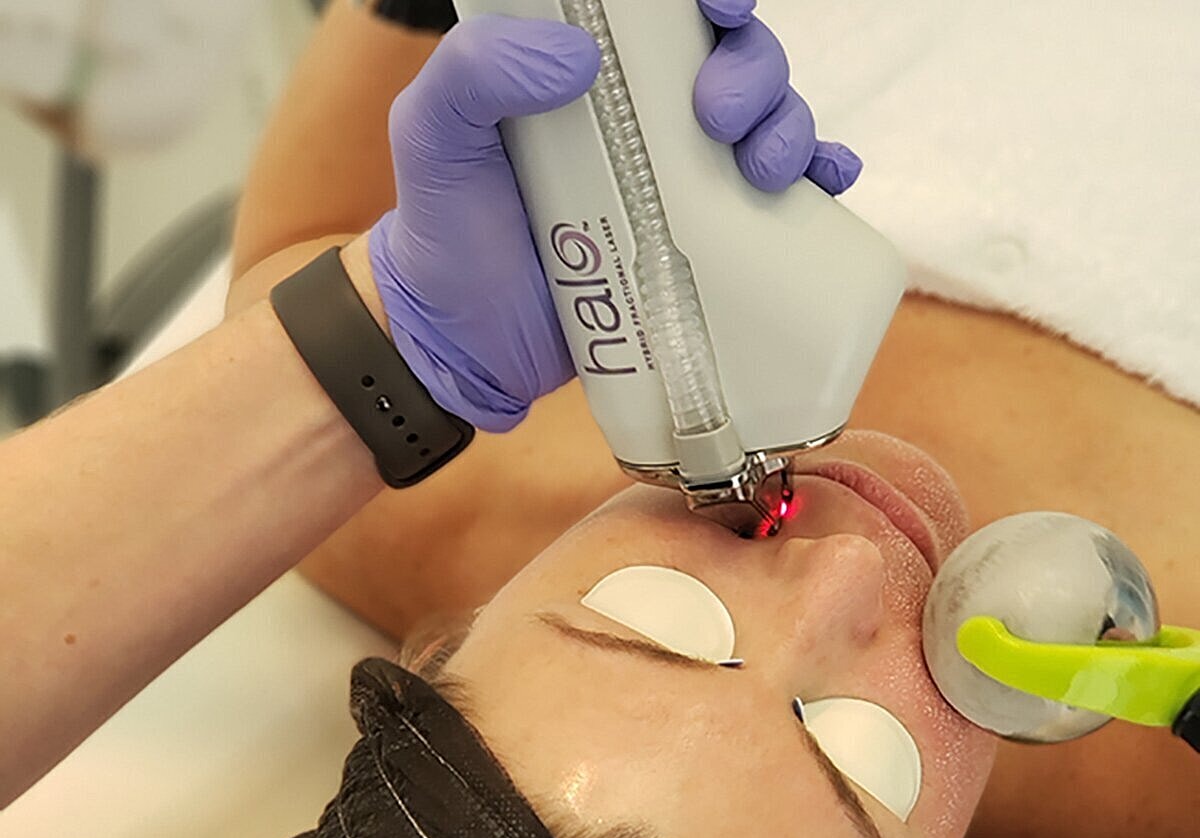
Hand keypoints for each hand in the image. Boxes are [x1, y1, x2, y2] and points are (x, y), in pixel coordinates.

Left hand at [369, 6, 861, 432]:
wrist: (462, 346)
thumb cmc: (445, 230)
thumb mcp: (434, 136)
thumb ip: (478, 74)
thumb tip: (580, 56)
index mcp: (595, 70)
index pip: (671, 13)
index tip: (719, 3)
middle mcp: (648, 119)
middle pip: (739, 63)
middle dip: (754, 72)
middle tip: (716, 117)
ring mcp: (683, 187)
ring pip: (770, 127)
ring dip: (789, 129)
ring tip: (762, 169)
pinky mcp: (703, 253)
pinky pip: (781, 210)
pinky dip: (819, 186)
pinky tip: (826, 185)